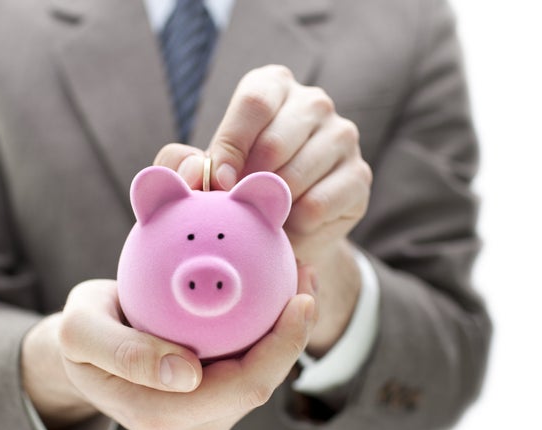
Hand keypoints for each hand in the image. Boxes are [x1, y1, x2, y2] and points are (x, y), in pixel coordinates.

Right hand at [22, 276, 315, 429]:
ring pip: (260, 382)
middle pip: (260, 387)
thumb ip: (122, 353)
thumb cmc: (80, 335)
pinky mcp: (209, 412)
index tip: (302, 296)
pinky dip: (266, 340)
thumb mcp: (81, 331)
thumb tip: (186, 374)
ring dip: (284, 336)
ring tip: (296, 280)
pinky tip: (274, 300)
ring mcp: (200, 426)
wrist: (83, 353)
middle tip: (306, 277)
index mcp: (159, 416)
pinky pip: (248, 375)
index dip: (281, 347)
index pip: (241, 388)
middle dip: (293, 335)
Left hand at [155, 65, 371, 354]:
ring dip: (270, 209)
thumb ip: (182, 164)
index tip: (218, 185)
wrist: (280, 225)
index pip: (254, 102)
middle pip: (276, 142)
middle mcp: (313, 104)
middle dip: (248, 184)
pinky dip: (293, 229)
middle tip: (239, 208)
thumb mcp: (200, 171)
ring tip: (262, 218)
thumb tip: (193, 172)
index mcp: (272, 87)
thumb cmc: (234, 187)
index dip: (231, 146)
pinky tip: (286, 229)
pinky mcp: (359, 177)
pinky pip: (317, 207)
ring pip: (297, 177)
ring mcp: (342, 138)